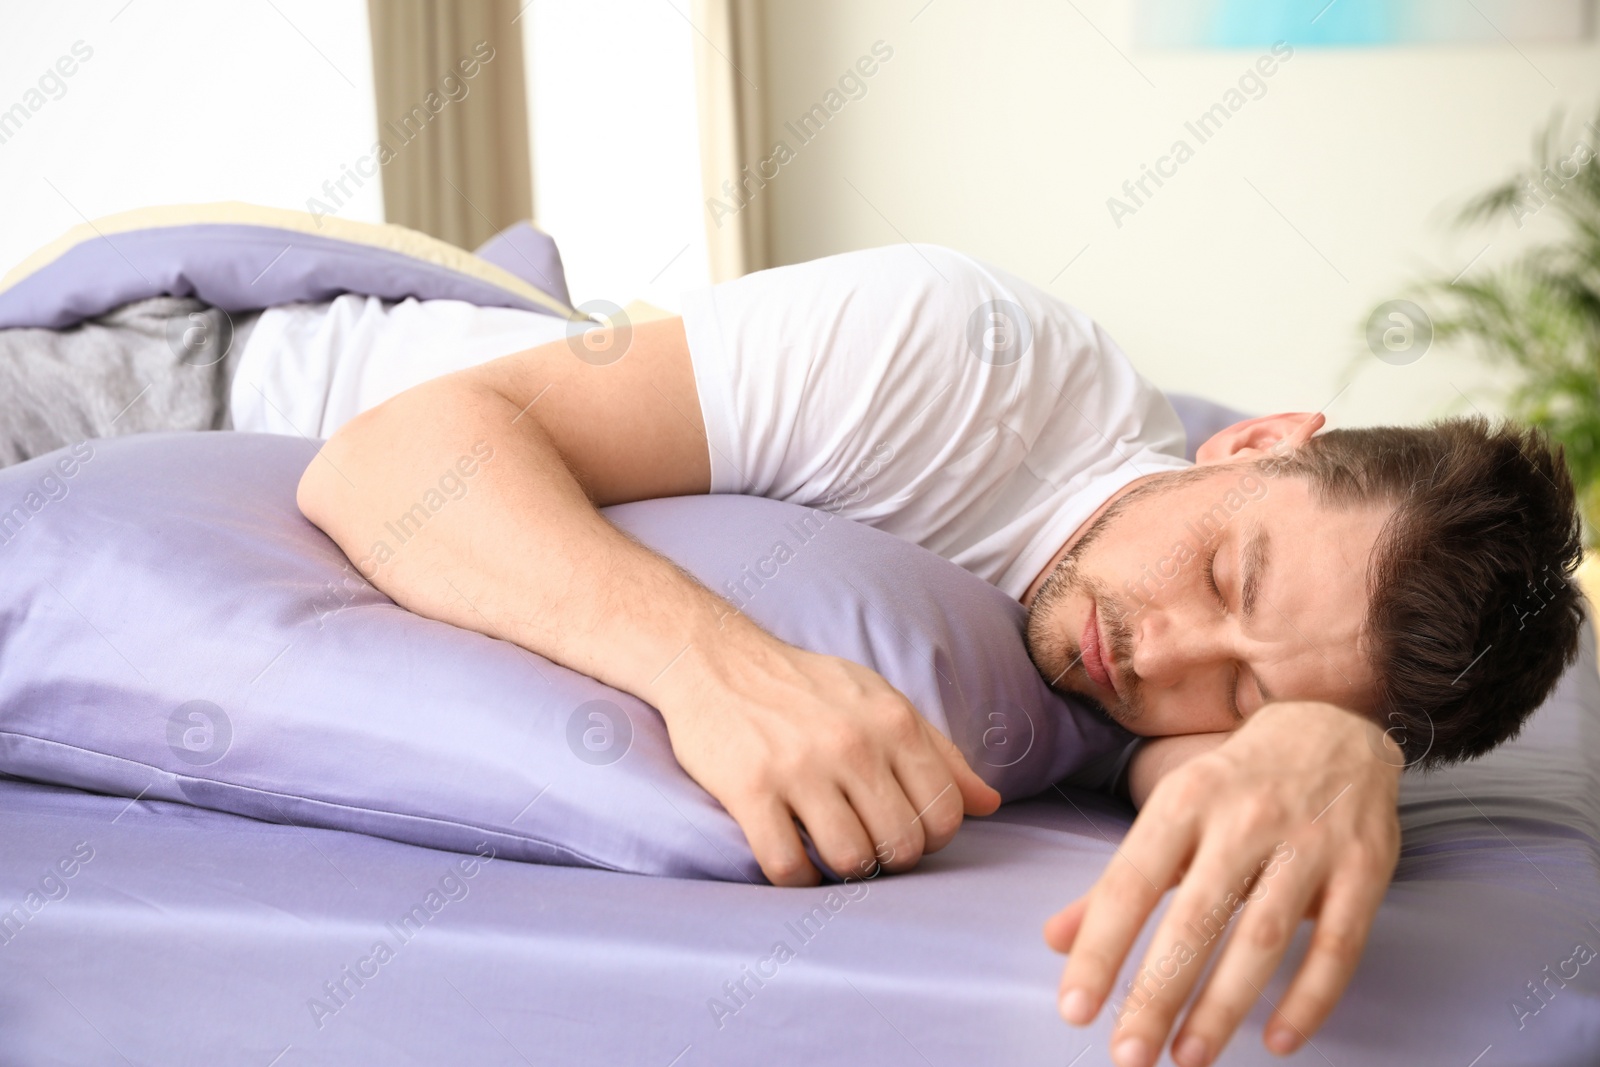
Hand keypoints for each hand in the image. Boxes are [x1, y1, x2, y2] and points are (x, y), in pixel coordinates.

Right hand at [652, 629, 1000, 885]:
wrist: (718, 660)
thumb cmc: (807, 687)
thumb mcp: (881, 702)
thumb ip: (938, 753)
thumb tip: (988, 804)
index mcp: (892, 721)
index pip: (944, 813)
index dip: (930, 836)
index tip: (903, 828)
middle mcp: (852, 744)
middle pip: (901, 845)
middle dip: (889, 857)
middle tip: (866, 842)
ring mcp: (799, 768)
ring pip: (849, 861)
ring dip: (844, 869)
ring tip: (830, 849)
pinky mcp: (749, 790)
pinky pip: (787, 866)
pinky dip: (797, 878)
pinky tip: (794, 858)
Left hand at [1043, 701, 1401, 1066]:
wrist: (1332, 727)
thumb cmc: (1232, 785)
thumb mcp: (1168, 816)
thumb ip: (1114, 883)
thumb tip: (1054, 941)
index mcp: (1183, 801)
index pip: (1131, 883)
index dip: (1101, 948)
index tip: (1075, 1011)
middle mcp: (1243, 818)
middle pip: (1194, 920)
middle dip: (1158, 994)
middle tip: (1129, 1058)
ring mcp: (1308, 841)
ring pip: (1263, 937)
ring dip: (1224, 1006)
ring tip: (1189, 1057)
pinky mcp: (1365, 867)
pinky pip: (1338, 944)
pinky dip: (1310, 998)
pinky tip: (1278, 1041)